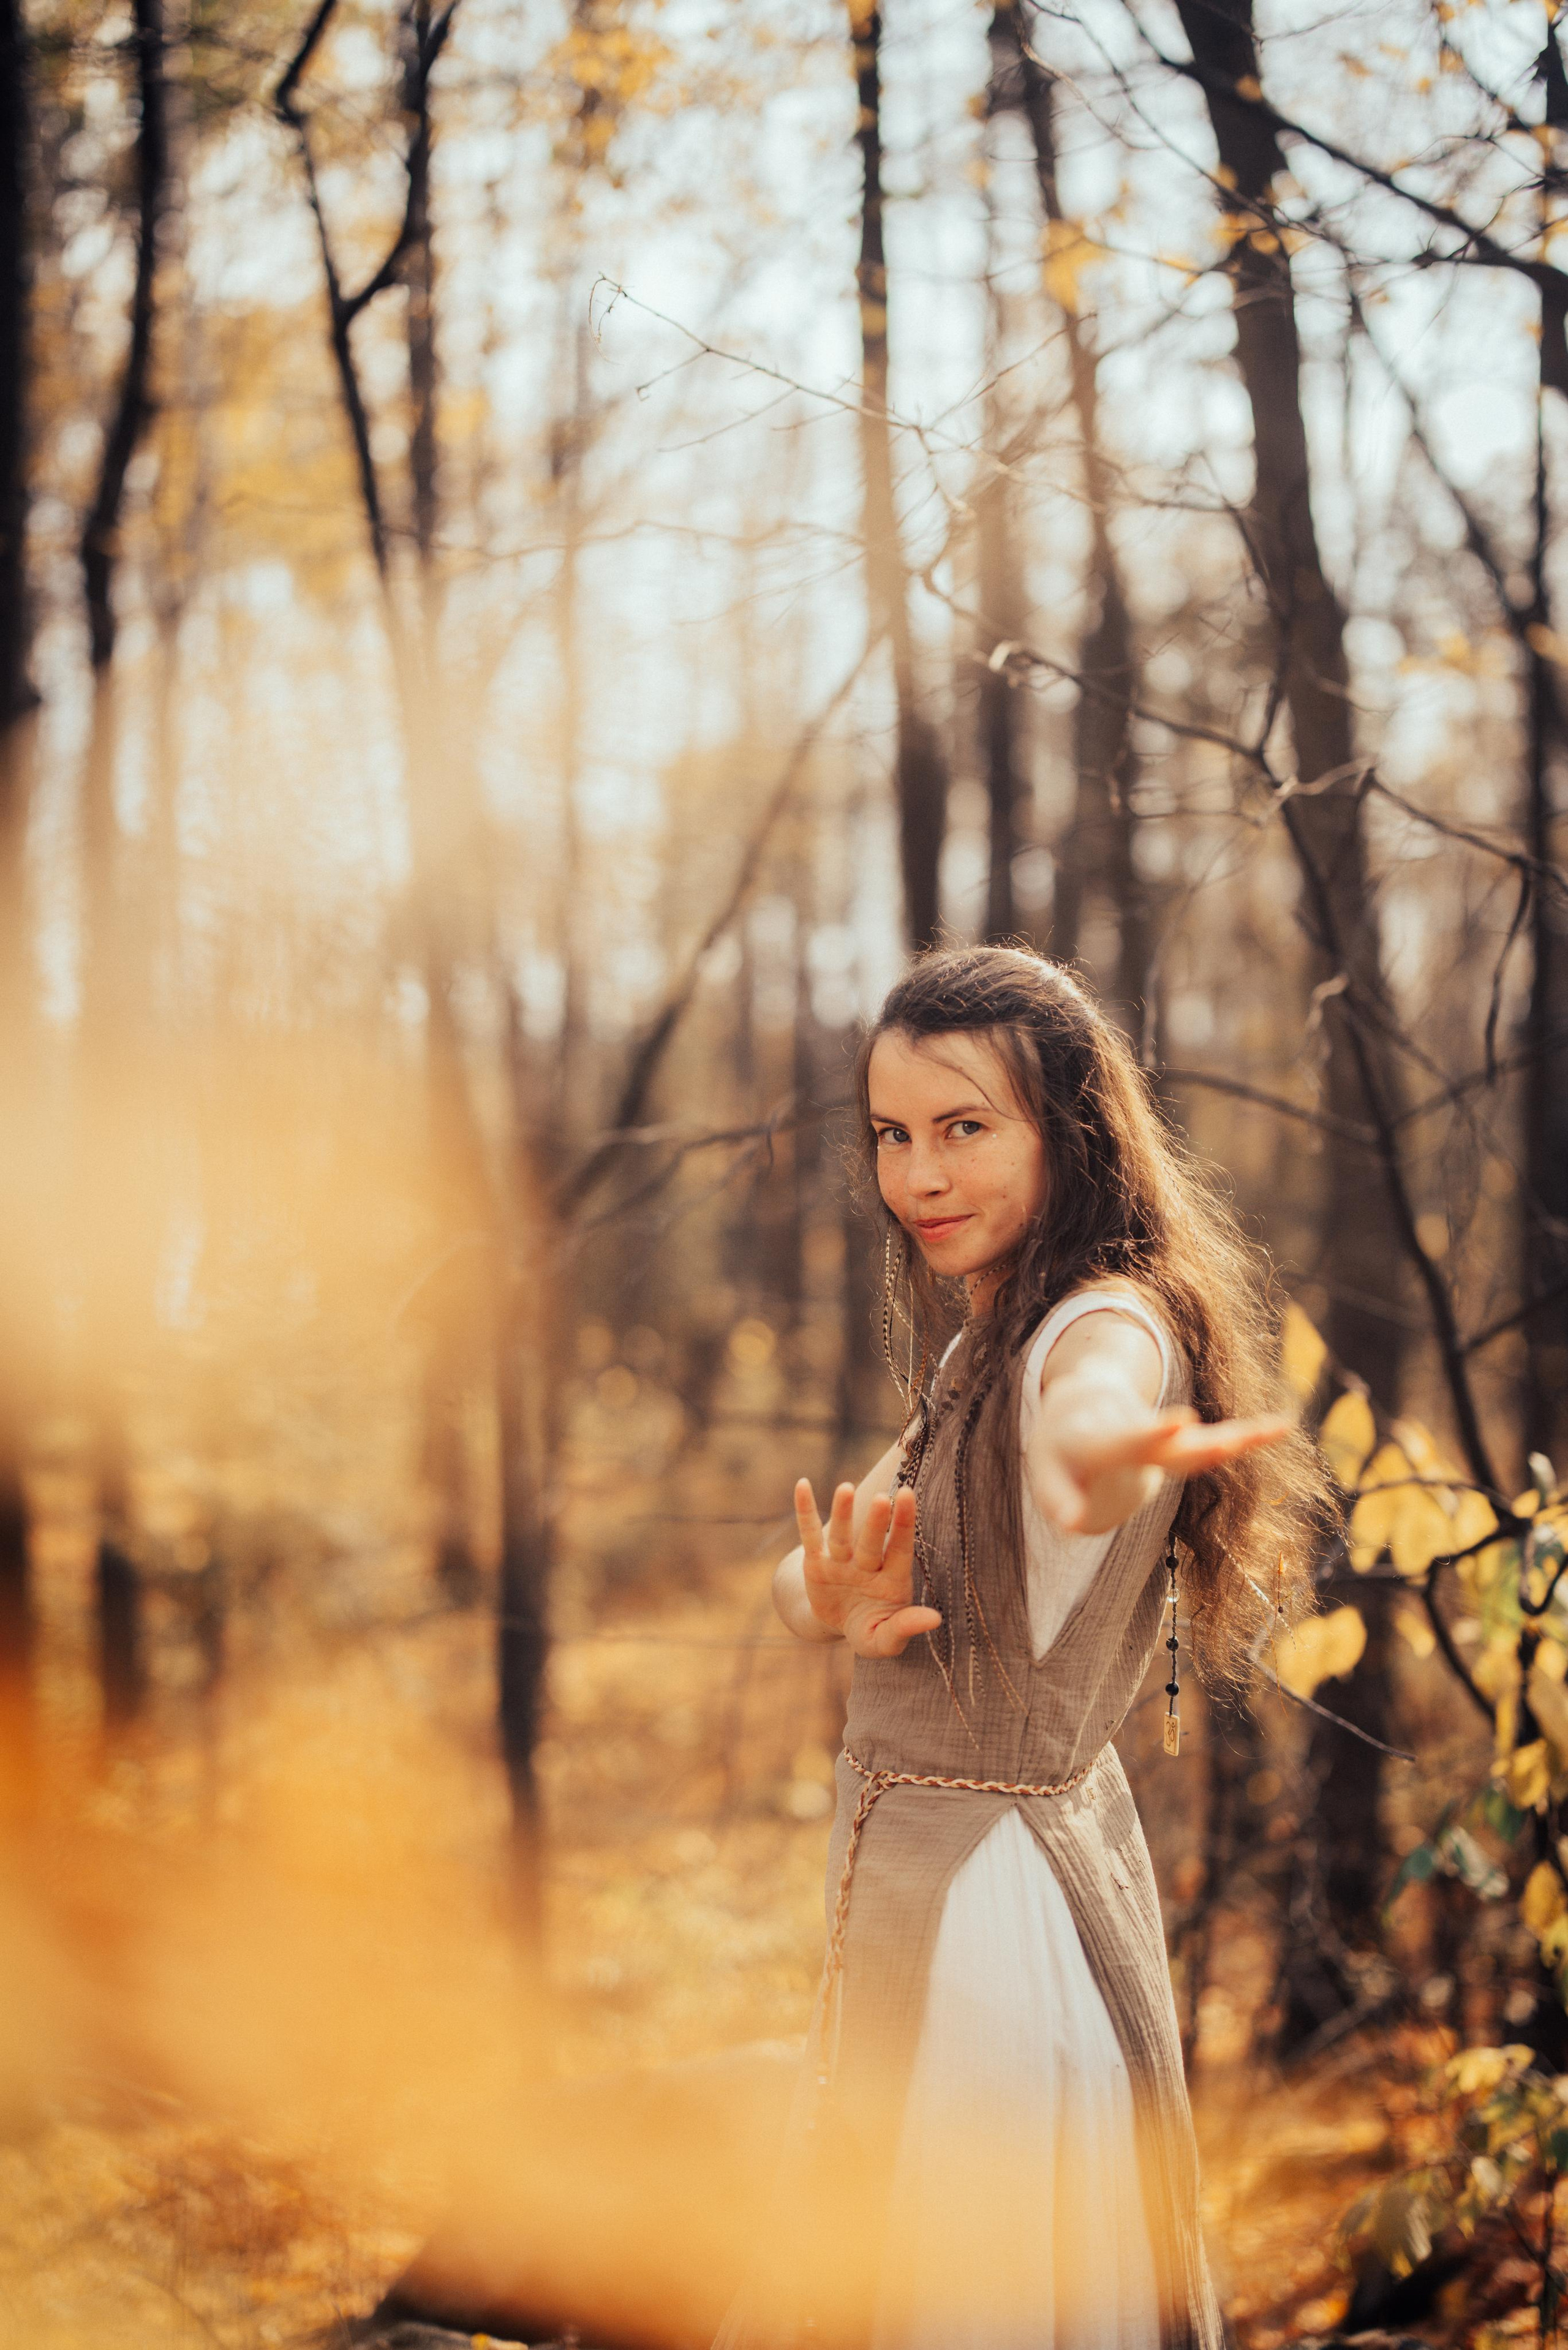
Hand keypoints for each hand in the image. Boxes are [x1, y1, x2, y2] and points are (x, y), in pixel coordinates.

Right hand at [793, 1477, 942, 1658]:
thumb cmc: (872, 1632)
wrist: (838, 1627)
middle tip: (882, 1499)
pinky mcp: (816, 1563)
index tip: (908, 1495)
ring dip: (843, 1512)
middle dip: (877, 1522)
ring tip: (846, 1489)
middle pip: (872, 1542)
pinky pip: (810, 1534)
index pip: (900, 1549)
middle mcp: (868, 1565)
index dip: (904, 1523)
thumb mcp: (887, 1640)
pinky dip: (805, 1511)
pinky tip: (802, 1485)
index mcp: (891, 1580)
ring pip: (843, 1535)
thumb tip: (935, 1619)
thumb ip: (907, 1627)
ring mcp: (841, 1562)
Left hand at [1030, 1398, 1291, 1535]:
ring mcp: (1162, 1437)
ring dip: (1235, 1437)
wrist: (1077, 1405)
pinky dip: (1247, 1436)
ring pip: (1201, 1441)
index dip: (1150, 1434)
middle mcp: (1136, 1432)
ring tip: (1274, 1428)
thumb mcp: (1049, 1478)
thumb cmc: (1061, 1455)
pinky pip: (1217, 1442)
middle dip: (1193, 1440)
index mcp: (1100, 1438)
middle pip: (1168, 1441)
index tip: (1182, 1421)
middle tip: (1213, 1432)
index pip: (1124, 1439)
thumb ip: (1060, 1501)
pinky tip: (1282, 1425)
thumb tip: (1071, 1523)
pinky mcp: (1181, 1443)